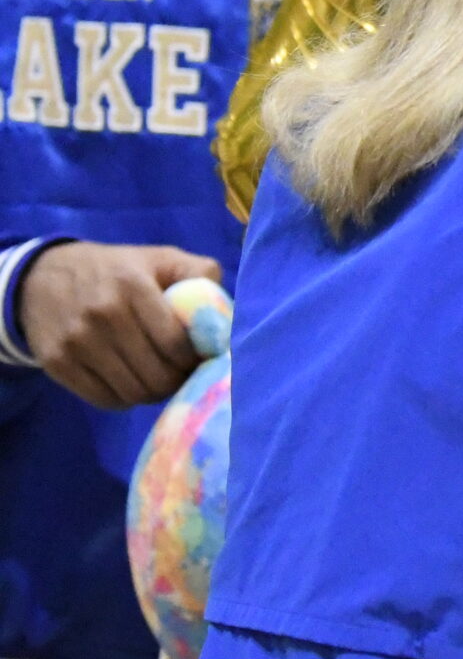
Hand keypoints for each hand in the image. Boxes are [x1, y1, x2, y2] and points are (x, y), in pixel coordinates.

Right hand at [18, 242, 220, 409]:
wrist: (40, 277)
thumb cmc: (116, 270)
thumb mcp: (160, 258)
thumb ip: (200, 274)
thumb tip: (225, 313)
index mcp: (133, 286)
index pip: (177, 343)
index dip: (197, 358)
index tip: (202, 356)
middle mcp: (102, 315)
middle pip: (158, 374)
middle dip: (179, 379)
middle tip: (183, 372)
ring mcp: (76, 342)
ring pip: (134, 392)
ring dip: (155, 392)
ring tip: (160, 377)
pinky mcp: (57, 364)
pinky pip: (106, 400)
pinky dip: (126, 399)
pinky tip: (131, 381)